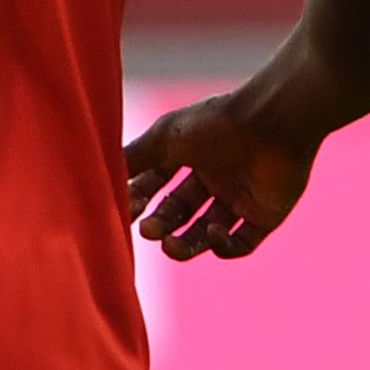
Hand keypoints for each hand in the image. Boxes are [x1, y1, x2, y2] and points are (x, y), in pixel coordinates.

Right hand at [124, 91, 319, 260]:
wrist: (272, 123)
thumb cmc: (216, 123)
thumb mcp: (164, 138)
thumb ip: (133, 157)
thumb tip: (97, 175)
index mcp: (188, 155)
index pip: (155, 185)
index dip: (139, 199)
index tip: (126, 209)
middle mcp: (212, 178)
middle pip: (178, 213)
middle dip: (160, 224)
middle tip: (148, 231)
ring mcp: (239, 199)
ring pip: (204, 233)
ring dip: (185, 244)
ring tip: (170, 246)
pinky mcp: (264, 217)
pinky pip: (240, 243)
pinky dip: (223, 246)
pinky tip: (214, 232)